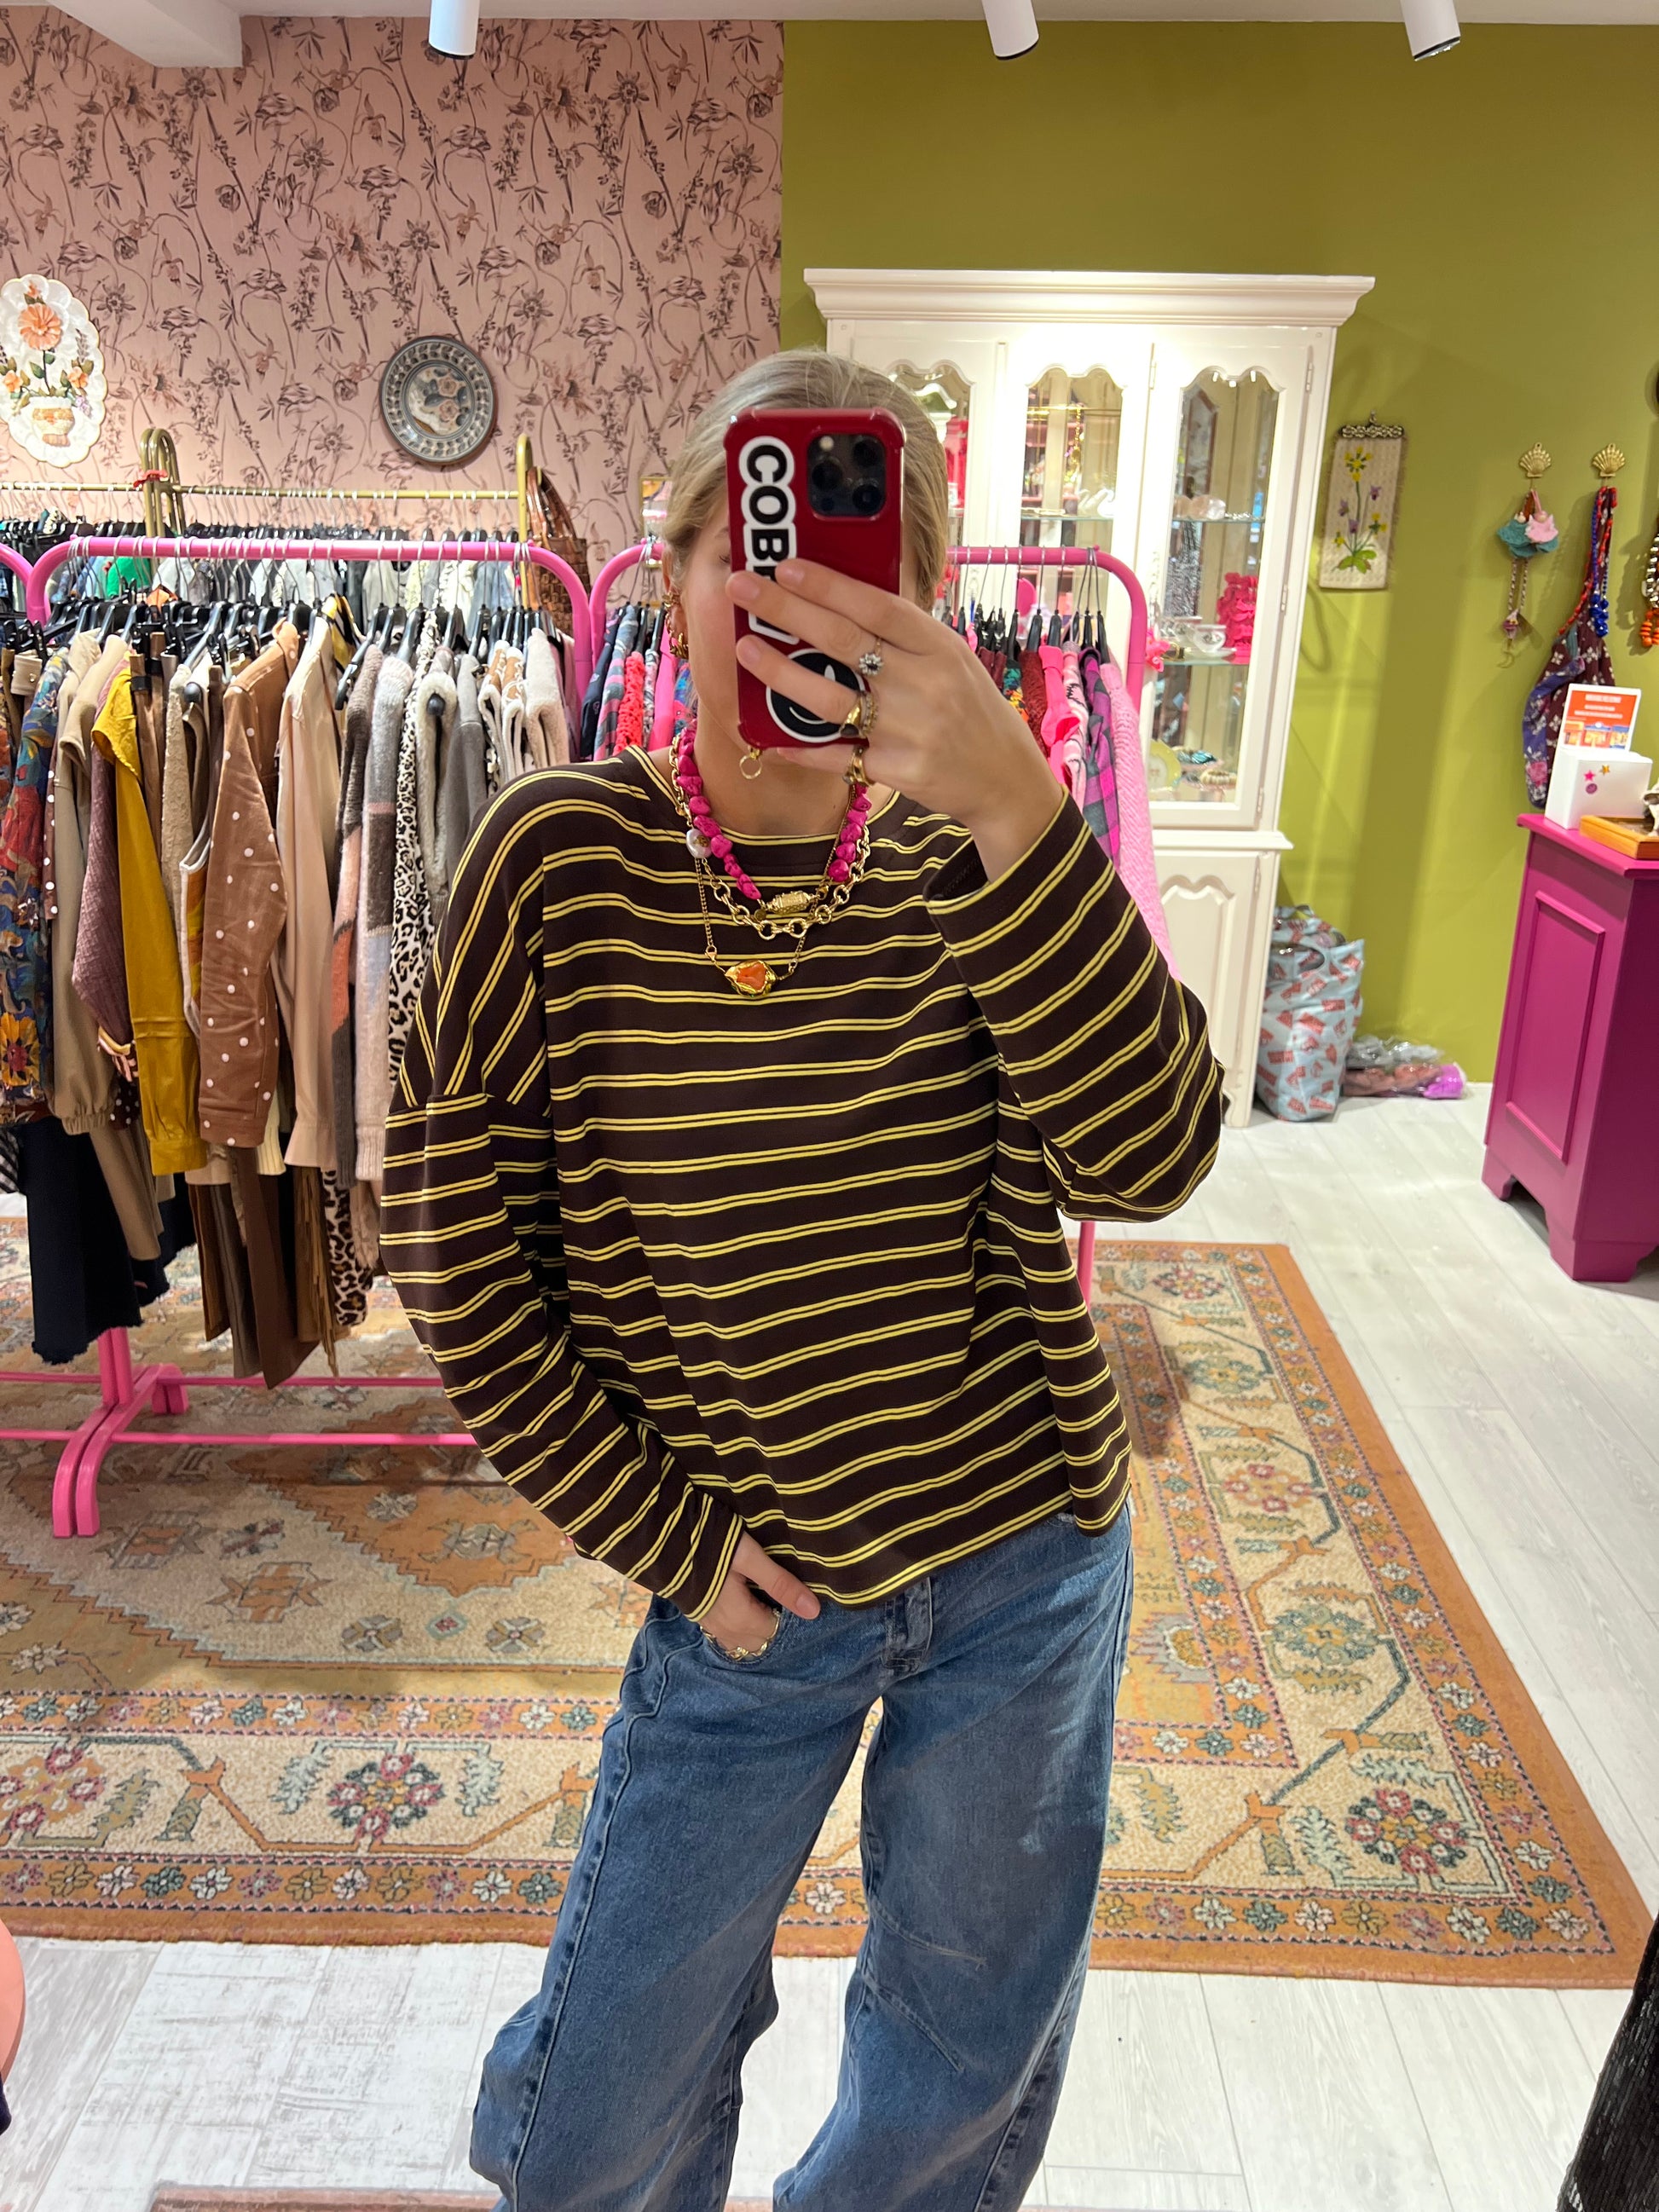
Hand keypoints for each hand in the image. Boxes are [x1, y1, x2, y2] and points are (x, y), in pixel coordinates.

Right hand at [700, 1531, 819, 1657]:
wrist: (661, 1539)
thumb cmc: (709, 1544)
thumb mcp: (750, 1557)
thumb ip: (780, 1583)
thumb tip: (813, 1611)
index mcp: (740, 1618)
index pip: (775, 1632)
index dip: (788, 1615)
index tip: (789, 1592)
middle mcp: (724, 1630)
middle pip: (759, 1641)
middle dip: (773, 1624)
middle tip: (778, 1595)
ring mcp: (709, 1624)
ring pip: (741, 1640)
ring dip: (755, 1627)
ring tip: (762, 1600)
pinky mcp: (699, 1615)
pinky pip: (725, 1633)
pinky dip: (738, 1625)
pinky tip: (741, 1603)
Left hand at [727, 559, 1064, 882]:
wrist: (1005, 779)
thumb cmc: (970, 709)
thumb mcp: (950, 659)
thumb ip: (904, 636)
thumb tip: (838, 597)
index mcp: (939, 647)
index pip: (877, 606)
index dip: (829, 584)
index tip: (785, 565)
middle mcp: (924, 684)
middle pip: (844, 642)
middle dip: (787, 611)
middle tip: (743, 588)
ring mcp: (908, 730)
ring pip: (830, 698)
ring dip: (781, 673)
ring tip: (745, 650)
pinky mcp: (896, 771)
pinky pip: (835, 755)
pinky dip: (797, 746)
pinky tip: (764, 734)